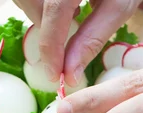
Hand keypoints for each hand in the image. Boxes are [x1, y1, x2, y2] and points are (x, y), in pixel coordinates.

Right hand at [13, 0, 140, 84]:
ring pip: (25, 0)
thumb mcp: (118, 8)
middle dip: (47, 30)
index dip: (52, 48)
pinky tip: (66, 4)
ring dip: (42, 17)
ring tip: (74, 13)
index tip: (55, 76)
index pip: (54, 12)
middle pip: (32, 4)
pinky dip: (39, 6)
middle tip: (71, 34)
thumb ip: (92, 39)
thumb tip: (70, 74)